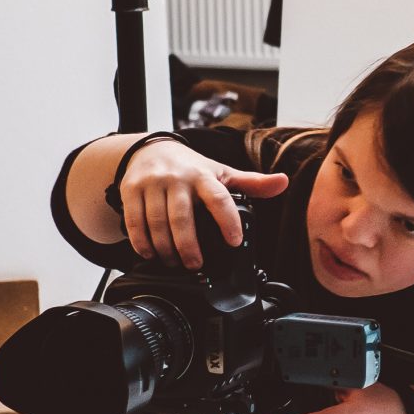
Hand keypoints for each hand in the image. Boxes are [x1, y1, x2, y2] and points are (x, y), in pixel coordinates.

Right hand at [120, 143, 290, 268]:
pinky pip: (134, 221)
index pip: (218, 198)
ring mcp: (151, 184)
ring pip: (156, 222)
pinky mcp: (131, 191)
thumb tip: (283, 182)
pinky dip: (142, 242)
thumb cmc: (190, 167)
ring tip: (174, 262)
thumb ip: (252, 183)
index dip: (227, 221)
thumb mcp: (221, 172)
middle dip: (188, 246)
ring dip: (165, 248)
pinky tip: (151, 254)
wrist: (150, 149)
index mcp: (203, 176)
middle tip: (195, 264)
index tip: (233, 242)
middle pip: (181, 217)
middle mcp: (176, 179)